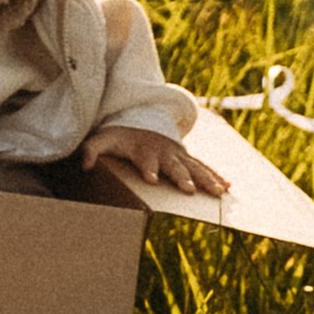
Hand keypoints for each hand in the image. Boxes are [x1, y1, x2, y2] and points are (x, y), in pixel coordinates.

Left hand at [86, 122, 229, 197]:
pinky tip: (229, 186)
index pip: (145, 160)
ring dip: (206, 179)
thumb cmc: (120, 138)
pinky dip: (216, 175)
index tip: (151, 178)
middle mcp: (164, 152)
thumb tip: (84, 165)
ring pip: (194, 167)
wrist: (141, 121)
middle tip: (187, 189)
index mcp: (144, 150)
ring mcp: (178, 155)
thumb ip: (92, 149)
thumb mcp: (104, 140)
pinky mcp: (187, 158)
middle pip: (173, 165)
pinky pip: (204, 167)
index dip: (148, 168)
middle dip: (181, 177)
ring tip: (217, 192)